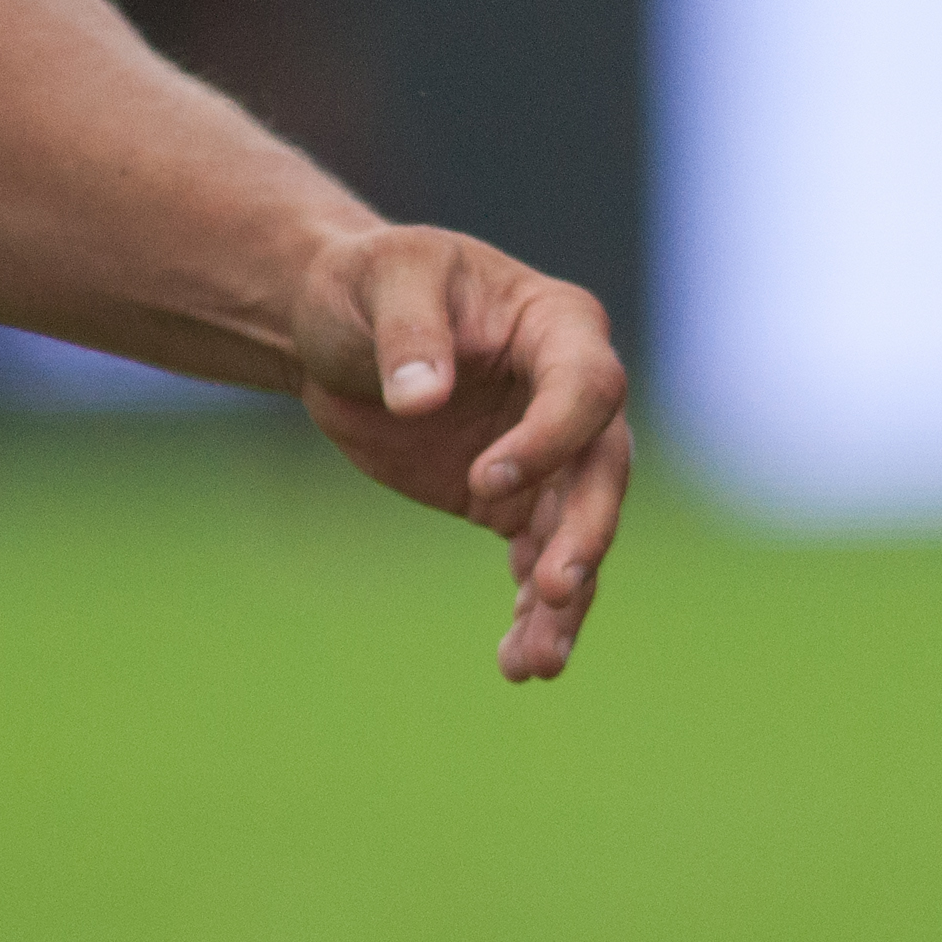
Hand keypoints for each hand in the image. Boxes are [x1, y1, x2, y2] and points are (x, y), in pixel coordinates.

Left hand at [285, 223, 631, 682]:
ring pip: (578, 530)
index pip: (586, 388)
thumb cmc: (367, 283)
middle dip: (583, 533)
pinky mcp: (511, 501)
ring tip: (536, 662)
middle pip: (603, 469)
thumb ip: (406, 336)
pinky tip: (518, 662)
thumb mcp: (381, 280)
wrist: (337, 331)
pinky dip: (533, 611)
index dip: (548, 439)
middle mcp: (571, 394)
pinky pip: (537, 560)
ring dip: (565, 596)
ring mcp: (547, 453)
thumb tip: (419, 402)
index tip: (481, 480)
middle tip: (552, 589)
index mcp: (557, 325)